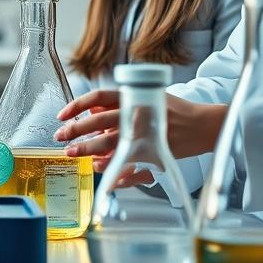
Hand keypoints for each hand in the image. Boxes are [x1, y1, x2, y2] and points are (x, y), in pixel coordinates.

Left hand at [54, 89, 226, 177]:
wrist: (202, 125)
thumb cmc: (173, 110)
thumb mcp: (145, 97)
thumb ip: (119, 103)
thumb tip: (91, 109)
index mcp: (134, 95)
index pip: (98, 96)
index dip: (76, 106)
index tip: (62, 116)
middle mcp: (136, 112)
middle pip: (98, 120)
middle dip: (75, 130)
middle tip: (61, 138)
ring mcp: (143, 132)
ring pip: (108, 141)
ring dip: (87, 148)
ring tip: (72, 153)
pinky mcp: (150, 151)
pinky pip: (125, 160)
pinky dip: (109, 164)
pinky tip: (98, 166)